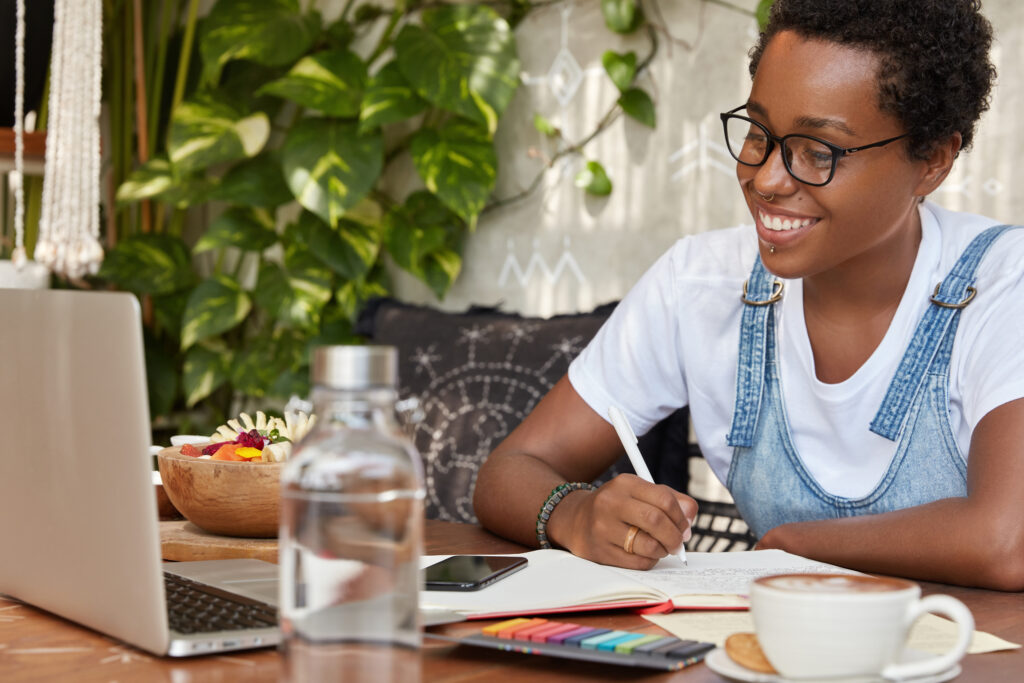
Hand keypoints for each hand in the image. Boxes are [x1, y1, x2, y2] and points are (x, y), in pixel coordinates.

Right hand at [550, 474, 697, 568]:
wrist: (575, 519)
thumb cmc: (617, 507)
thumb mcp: (639, 493)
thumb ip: (670, 500)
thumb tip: (690, 518)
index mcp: (624, 484)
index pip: (664, 499)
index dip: (681, 517)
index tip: (684, 526)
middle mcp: (610, 503)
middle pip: (656, 521)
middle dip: (675, 537)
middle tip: (677, 543)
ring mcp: (602, 528)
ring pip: (648, 545)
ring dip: (662, 550)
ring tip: (660, 548)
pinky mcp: (599, 552)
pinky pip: (638, 563)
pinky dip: (649, 561)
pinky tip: (645, 554)